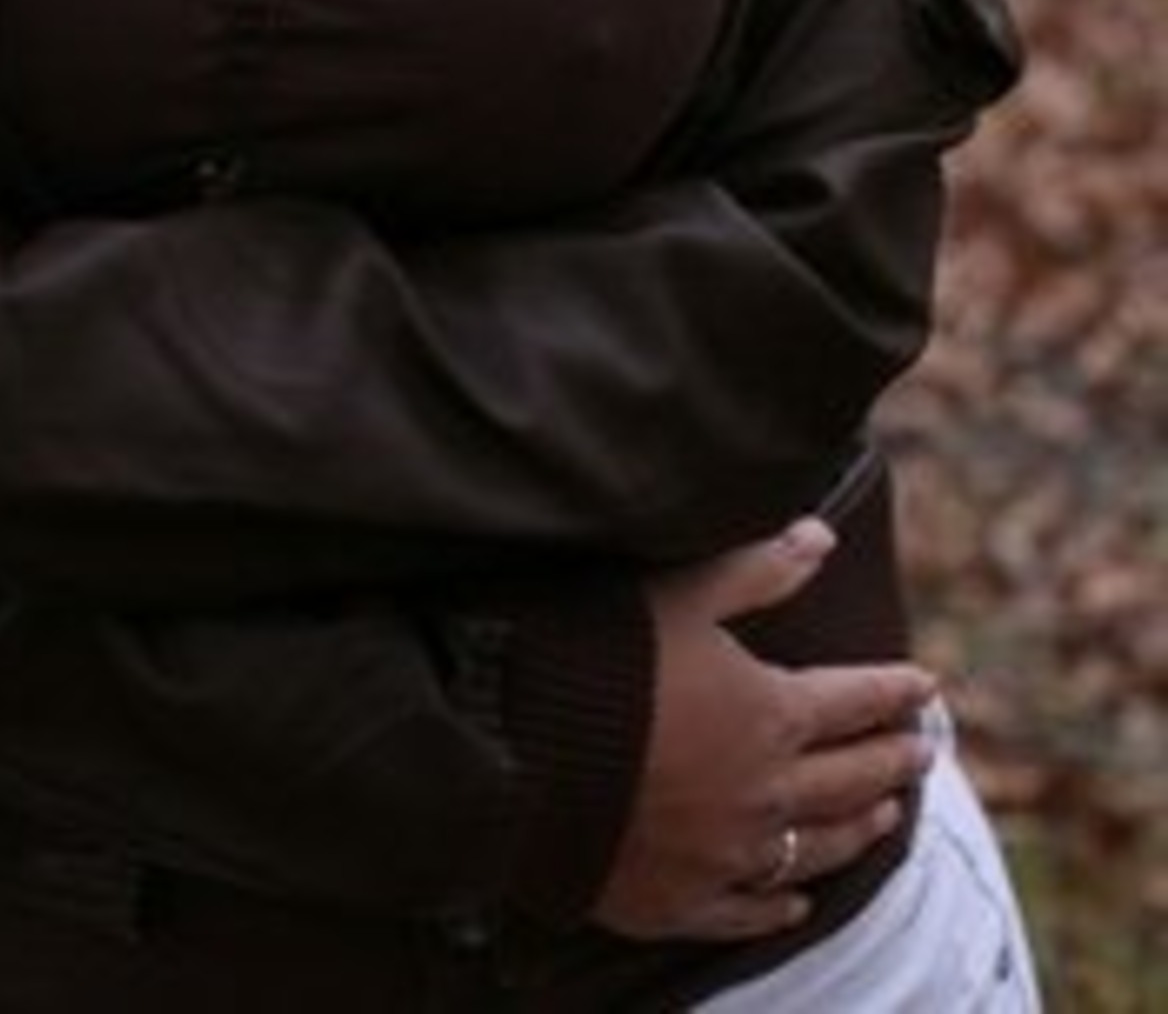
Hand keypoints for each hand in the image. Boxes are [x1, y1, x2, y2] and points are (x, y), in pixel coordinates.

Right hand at [595, 521, 935, 942]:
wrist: (519, 754)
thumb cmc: (599, 659)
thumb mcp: (678, 594)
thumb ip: (755, 570)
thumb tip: (821, 535)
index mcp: (769, 715)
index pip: (854, 702)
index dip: (893, 691)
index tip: (925, 687)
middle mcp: (764, 793)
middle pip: (850, 780)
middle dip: (891, 761)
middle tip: (923, 752)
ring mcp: (726, 855)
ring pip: (815, 848)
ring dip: (858, 830)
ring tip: (887, 819)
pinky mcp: (682, 901)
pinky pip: (751, 910)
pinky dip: (784, 904)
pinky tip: (800, 900)